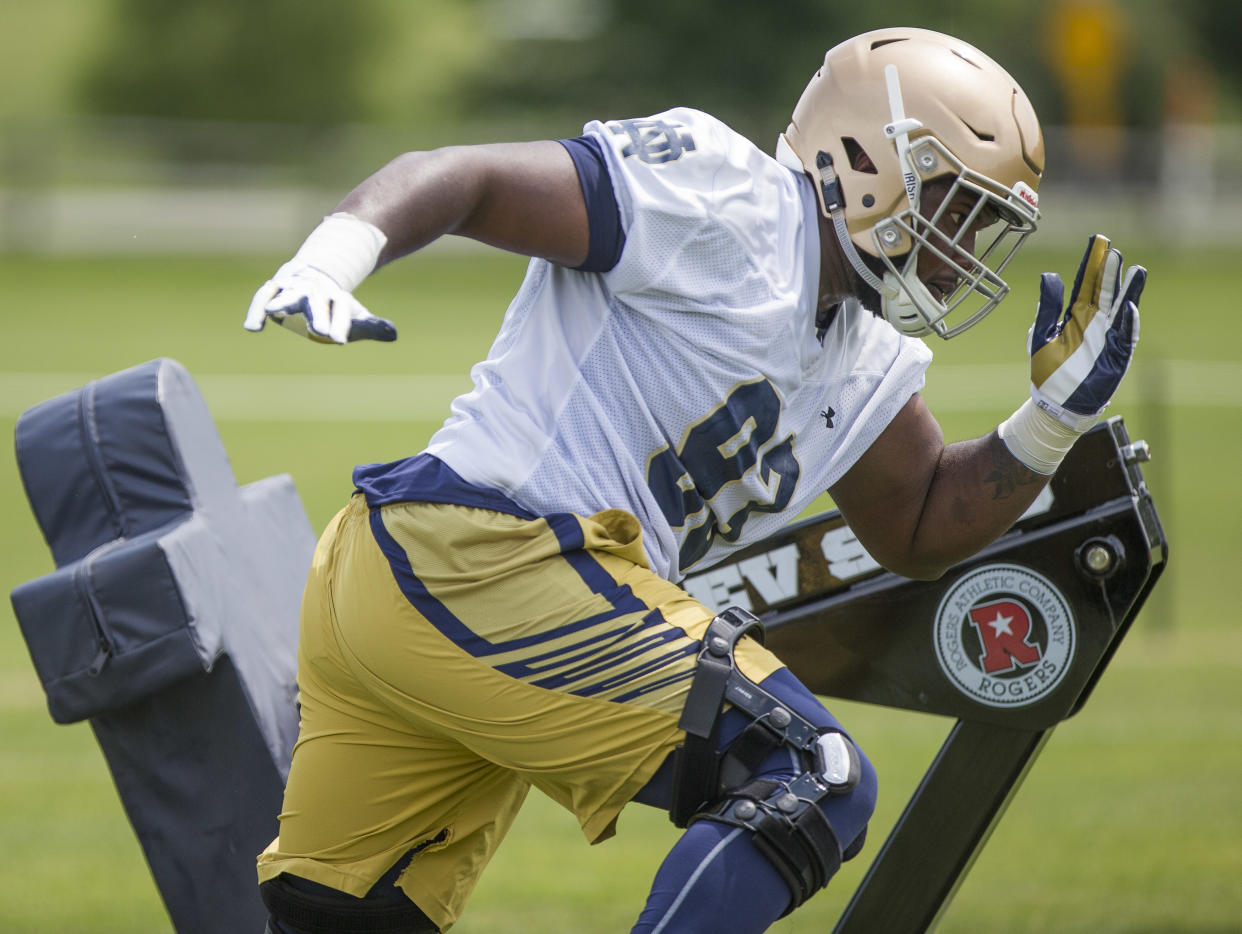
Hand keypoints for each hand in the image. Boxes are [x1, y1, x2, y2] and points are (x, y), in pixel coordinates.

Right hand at [244, 263, 396, 344]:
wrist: (315, 276)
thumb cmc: (335, 306)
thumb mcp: (355, 316)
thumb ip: (371, 327)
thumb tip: (394, 334)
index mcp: (337, 297)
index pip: (341, 309)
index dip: (341, 324)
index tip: (340, 340)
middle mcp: (315, 289)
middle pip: (315, 300)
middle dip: (317, 314)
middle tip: (319, 333)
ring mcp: (293, 287)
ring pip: (288, 292)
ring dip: (281, 300)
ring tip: (273, 311)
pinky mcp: (274, 290)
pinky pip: (263, 297)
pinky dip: (257, 310)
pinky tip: (253, 327)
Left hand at [1027, 234, 1144, 430]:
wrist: (1056, 402)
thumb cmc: (1048, 371)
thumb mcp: (1041, 335)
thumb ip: (1047, 307)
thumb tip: (1050, 276)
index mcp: (1074, 315)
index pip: (1085, 284)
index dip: (1091, 263)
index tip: (1097, 242)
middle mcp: (1093, 321)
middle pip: (1104, 291)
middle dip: (1109, 271)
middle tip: (1114, 250)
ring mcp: (1107, 336)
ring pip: (1120, 308)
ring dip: (1127, 290)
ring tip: (1134, 270)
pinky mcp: (1116, 354)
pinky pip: (1125, 336)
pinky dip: (1127, 322)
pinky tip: (1128, 306)